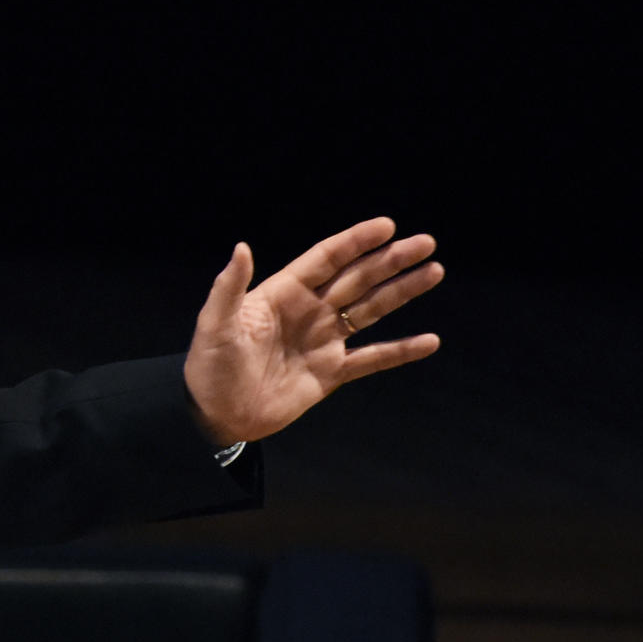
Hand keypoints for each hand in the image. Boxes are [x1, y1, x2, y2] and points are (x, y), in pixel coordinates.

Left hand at [184, 217, 442, 445]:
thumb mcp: (215, 324)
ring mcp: (323, 341)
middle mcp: (308, 311)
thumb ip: (230, 287)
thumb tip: (241, 246)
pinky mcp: (330, 373)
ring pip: (371, 310)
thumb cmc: (209, 366)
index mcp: (283, 293)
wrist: (215, 415)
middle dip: (391, 260)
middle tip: (426, 243)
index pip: (326, 259)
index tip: (388, 226)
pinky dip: (401, 351)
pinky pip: (372, 358)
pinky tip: (430, 341)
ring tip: (433, 272)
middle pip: (357, 279)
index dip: (356, 242)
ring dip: (402, 292)